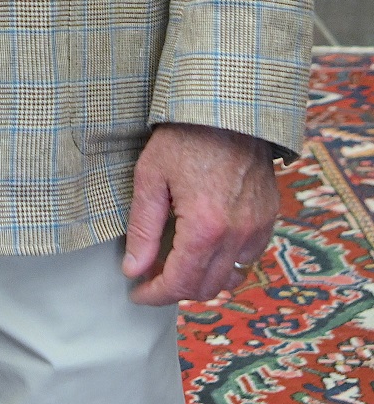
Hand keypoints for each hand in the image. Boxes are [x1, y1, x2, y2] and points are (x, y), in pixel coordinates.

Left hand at [122, 122, 277, 303]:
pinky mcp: (268, 219)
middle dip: (175, 291)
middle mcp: (238, 236)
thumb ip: (142, 228)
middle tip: (149, 281)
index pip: (180, 282)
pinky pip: (247, 259)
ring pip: (229, 278)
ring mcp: (258, 229)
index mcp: (205, 227)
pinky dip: (224, 265)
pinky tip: (202, 251)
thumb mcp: (150, 176)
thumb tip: (133, 269)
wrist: (228, 109)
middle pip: (206, 287)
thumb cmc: (184, 136)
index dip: (155, 294)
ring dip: (201, 282)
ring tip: (173, 267)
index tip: (136, 293)